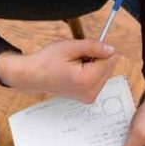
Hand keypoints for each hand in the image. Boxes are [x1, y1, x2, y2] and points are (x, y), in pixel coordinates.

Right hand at [0, 40, 116, 102]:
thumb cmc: (47, 61)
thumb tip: (111, 50)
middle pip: (109, 67)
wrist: (33, 76)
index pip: (110, 60)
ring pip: (105, 73)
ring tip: (75, 65)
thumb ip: (94, 47)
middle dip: (97, 58)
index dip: (99, 49)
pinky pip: (98, 80)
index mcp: (87, 80)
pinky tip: (76, 72)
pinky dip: (91, 72)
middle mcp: (90, 92)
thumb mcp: (71, 47)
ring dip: (94, 65)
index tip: (85, 49)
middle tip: (77, 58)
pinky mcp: (87, 98)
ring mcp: (89, 97)